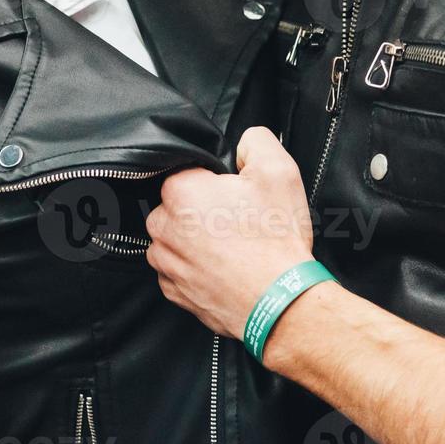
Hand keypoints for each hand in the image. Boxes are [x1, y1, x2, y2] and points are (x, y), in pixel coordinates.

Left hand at [146, 127, 313, 337]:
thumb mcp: (278, 170)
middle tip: (238, 222)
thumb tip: (243, 143)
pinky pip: (179, 271)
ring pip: (176, 240)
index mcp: (180, 191)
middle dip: (202, 211)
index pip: (188, 173)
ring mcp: (166, 263)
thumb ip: (255, 141)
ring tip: (234, 249)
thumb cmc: (276, 240)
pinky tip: (226, 270)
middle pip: (178, 206)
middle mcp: (163, 227)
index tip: (235, 196)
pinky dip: (198, 270)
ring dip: (197, 241)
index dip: (215, 182)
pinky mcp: (175, 292)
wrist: (281, 302)